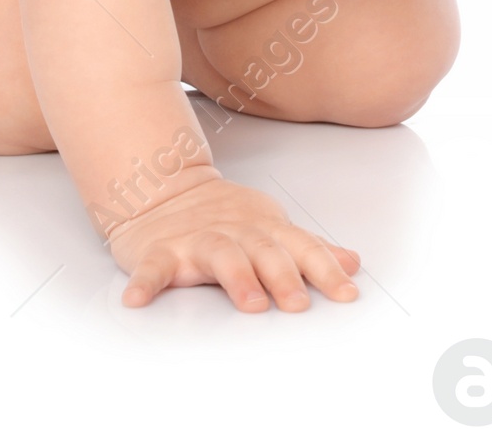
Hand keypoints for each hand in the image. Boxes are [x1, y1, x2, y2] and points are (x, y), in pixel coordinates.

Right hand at [106, 176, 361, 310]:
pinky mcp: (160, 251)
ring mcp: (196, 239)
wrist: (162, 189)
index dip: (325, 270)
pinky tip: (138, 300)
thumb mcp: (271, 226)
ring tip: (250, 303)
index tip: (346, 293)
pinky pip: (152, 268)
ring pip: (219, 255)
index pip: (300, 247)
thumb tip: (353, 261)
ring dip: (236, 278)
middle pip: (263, 251)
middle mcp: (234, 231)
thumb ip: (309, 249)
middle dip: (282, 276)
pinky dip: (145, 283)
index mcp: (264, 228)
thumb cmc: (224, 216)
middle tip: (297, 302)